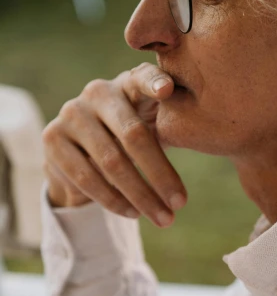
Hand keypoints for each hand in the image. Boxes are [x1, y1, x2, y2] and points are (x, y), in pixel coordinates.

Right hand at [42, 64, 186, 227]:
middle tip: (181, 204)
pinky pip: (87, 177)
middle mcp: (97, 91)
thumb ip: (171, 119)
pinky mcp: (52, 138)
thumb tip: (205, 130)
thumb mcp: (152, 122)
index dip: (154, 82)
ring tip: (163, 218)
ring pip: (111, 162)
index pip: (143, 77)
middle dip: (160, 175)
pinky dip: (114, 200)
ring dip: (140, 196)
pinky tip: (133, 214)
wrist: (80, 148)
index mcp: (128, 83)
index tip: (168, 90)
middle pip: (134, 135)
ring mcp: (71, 113)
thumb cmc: (131, 132)